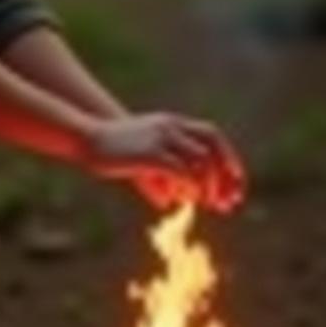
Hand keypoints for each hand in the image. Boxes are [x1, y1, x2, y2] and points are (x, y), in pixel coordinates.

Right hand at [82, 112, 245, 212]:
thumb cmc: (113, 153)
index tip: (237, 185)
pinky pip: (181, 170)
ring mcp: (161, 137)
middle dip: (227, 174)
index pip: (213, 137)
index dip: (229, 160)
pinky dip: (190, 186)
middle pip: (213, 145)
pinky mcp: (151, 153)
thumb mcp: (143, 163)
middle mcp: (172, 126)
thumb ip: (160, 178)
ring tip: (208, 203)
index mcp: (173, 124)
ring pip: (201, 159)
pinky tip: (189, 198)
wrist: (88, 139)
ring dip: (209, 183)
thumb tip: (170, 202)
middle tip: (230, 200)